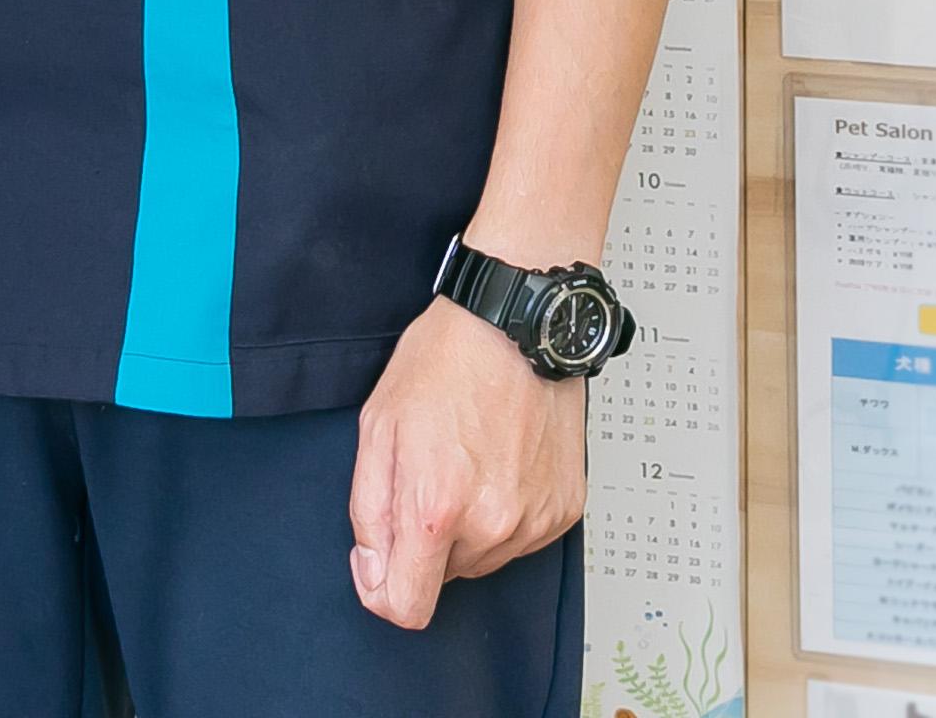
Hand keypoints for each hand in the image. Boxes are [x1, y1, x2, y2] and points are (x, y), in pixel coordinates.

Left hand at [347, 297, 586, 630]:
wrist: (517, 327)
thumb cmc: (445, 363)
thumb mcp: (377, 429)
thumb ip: (369, 512)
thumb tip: (373, 571)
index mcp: (436, 507)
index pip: (407, 607)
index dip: (382, 590)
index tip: (377, 561)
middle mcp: (494, 525)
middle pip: (442, 578)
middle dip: (424, 539)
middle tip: (426, 473)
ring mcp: (536, 521)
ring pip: (482, 559)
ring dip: (465, 527)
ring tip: (464, 461)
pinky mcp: (566, 510)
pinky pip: (520, 538)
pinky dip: (503, 513)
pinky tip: (496, 464)